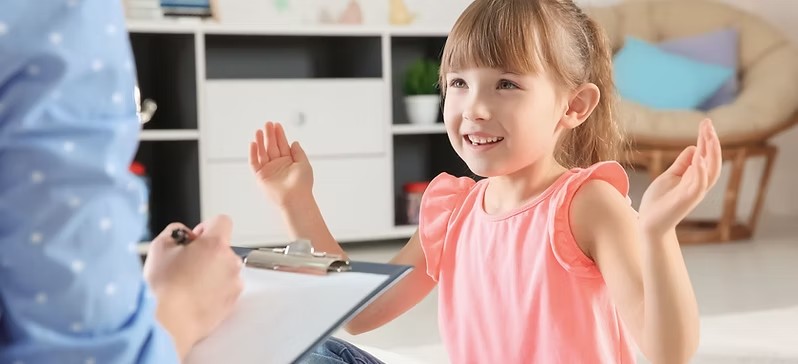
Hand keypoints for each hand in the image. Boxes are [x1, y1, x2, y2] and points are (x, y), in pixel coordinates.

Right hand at [143, 215, 243, 358]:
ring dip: (211, 271)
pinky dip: (214, 289)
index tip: (195, 239)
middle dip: (207, 252)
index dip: (206, 227)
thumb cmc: (165, 288)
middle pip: (222, 247)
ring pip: (224, 268)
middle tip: (185, 265)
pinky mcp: (232, 301)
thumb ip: (175, 231)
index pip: (222, 221)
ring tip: (188, 284)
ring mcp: (234, 282)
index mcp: (215, 245)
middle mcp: (230, 261)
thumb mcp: (159, 247)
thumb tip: (184, 234)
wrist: (170, 323)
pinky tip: (195, 296)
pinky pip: (225, 287)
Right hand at [249, 121, 312, 206]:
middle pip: (272, 147)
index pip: (283, 145)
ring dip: (260, 142)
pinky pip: (255, 163)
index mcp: (289, 162)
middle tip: (268, 123)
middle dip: (270, 135)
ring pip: (263, 153)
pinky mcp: (261, 177)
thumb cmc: (302, 184)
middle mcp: (278, 165)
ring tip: (259, 130)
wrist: (295, 198)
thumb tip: (294, 142)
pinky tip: (253, 143)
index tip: (277, 125)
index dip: (280, 135)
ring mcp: (269, 170)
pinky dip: (253, 153)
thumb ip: (298, 152)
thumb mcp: (304, 164)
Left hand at [638, 119, 722, 237]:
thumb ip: (682, 164)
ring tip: (710, 136)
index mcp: (694, 177)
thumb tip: (694, 147)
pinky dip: (700, 172)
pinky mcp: (687, 200)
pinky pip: (698, 185)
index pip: (705, 155)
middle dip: (711, 142)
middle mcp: (698, 184)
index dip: (706, 139)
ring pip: (710, 172)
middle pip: (712, 161)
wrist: (649, 223)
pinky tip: (699, 159)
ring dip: (711, 154)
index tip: (706, 122)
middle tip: (708, 124)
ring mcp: (694, 192)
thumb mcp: (669, 176)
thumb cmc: (659, 201)